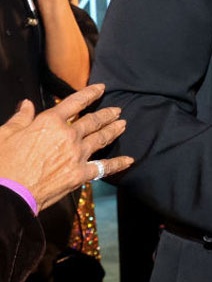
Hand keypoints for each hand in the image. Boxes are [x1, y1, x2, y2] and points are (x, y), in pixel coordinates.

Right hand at [0, 84, 132, 211]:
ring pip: (101, 139)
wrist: (9, 193)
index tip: (102, 88)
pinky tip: (129, 160)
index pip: (75, 102)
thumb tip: (26, 104)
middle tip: (117, 110)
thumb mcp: (6, 134)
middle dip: (107, 114)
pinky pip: (103, 167)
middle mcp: (68, 135)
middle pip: (93, 121)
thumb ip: (20, 118)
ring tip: (123, 124)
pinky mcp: (80, 174)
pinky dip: (118, 164)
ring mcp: (76, 155)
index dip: (91, 93)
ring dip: (114, 130)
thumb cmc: (4, 163)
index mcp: (50, 122)